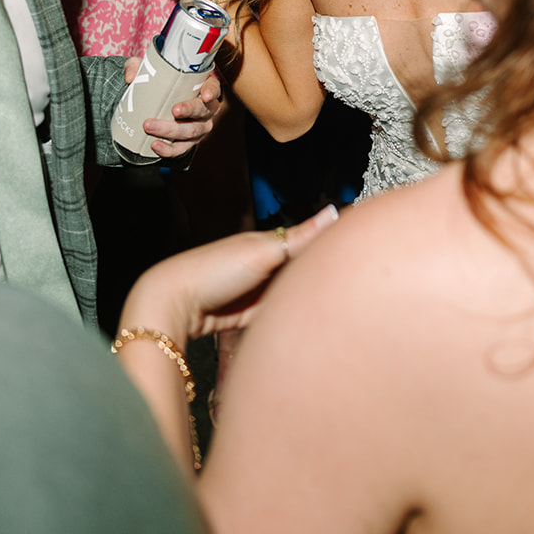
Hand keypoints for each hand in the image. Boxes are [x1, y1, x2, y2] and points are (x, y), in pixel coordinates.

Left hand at [120, 207, 338, 345]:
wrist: (176, 305)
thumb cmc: (213, 271)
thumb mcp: (263, 251)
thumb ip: (300, 237)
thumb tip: (334, 212)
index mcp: (270, 244)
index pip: (309, 240)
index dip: (331, 243)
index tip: (357, 248)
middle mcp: (266, 266)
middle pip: (303, 270)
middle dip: (322, 275)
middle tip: (351, 283)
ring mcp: (258, 291)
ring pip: (293, 294)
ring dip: (306, 299)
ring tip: (334, 304)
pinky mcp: (250, 315)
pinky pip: (278, 315)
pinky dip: (290, 317)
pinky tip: (306, 321)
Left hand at [121, 66, 222, 158]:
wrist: (157, 103)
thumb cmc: (160, 81)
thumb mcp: (150, 69)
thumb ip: (138, 67)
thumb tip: (130, 78)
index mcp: (203, 86)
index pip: (213, 87)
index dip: (211, 92)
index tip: (204, 96)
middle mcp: (206, 108)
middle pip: (203, 111)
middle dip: (189, 111)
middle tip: (173, 110)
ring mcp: (200, 127)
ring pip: (192, 131)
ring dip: (171, 130)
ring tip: (150, 127)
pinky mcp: (189, 142)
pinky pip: (181, 148)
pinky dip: (168, 149)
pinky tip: (155, 145)